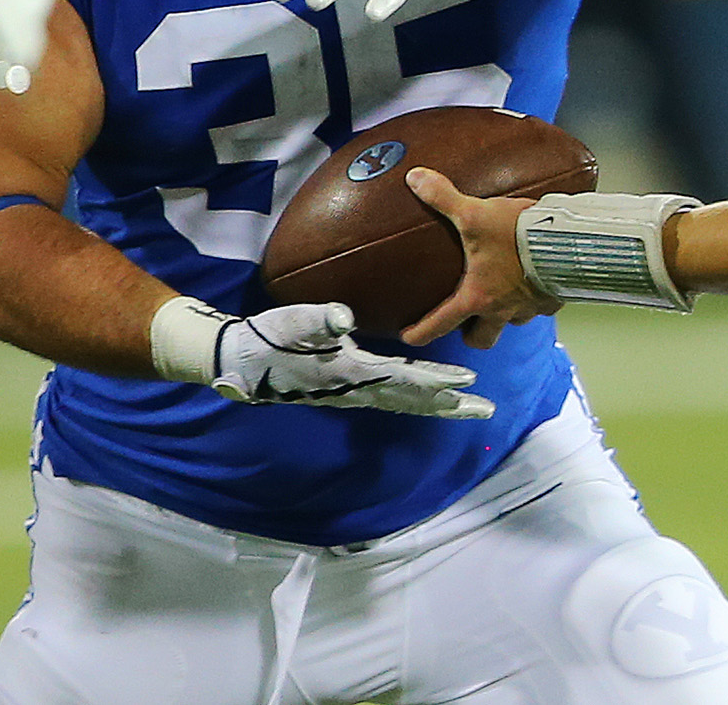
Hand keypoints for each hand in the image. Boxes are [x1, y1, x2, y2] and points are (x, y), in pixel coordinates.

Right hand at [207, 301, 494, 416]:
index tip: (468, 383)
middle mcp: (356, 388)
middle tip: (486, 410)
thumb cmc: (268, 338)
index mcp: (349, 373)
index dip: (435, 380)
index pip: (403, 378)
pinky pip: (391, 395)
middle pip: (413, 400)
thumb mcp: (291, 323)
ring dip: (439, 403)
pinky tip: (431, 391)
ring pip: (405, 401)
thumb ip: (317, 321)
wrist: (241, 361)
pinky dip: (417, 395)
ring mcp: (353, 391)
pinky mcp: (348, 386)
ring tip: (470, 404)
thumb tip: (341, 317)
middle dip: (450, 404)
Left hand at [402, 166, 561, 347]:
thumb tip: (417, 180)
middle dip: (472, 335)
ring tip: (504, 297)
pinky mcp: (553, 297)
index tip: (411, 337)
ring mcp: (529, 307)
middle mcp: (502, 309)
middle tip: (466, 325)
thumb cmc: (519, 235)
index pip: (440, 324)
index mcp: (477, 296)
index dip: (421, 333)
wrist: (565, 240)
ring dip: (506, 315)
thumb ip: (443, 197)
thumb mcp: (474, 214)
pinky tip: (535, 282)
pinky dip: (536, 299)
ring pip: (513, 322)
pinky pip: (542, 306)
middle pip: (482, 338)